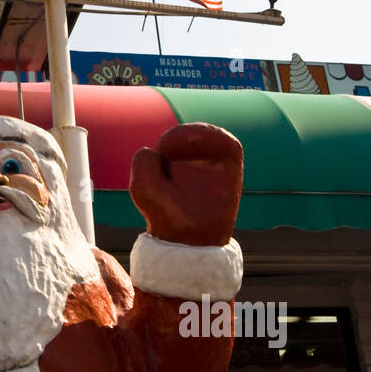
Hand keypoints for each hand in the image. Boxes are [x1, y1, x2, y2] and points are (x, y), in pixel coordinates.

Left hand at [129, 122, 242, 246]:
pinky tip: (214, 141)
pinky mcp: (229, 169)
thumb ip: (141, 165)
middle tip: (180, 145)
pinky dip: (221, 138)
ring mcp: (210, 164)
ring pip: (210, 135)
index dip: (172, 138)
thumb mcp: (144, 190)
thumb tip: (150, 149)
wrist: (190, 239)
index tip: (166, 148)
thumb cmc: (164, 215)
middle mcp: (190, 161)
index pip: (173, 139)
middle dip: (187, 134)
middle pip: (192, 134)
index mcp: (169, 163)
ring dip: (203, 132)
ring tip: (196, 140)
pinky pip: (229, 146)